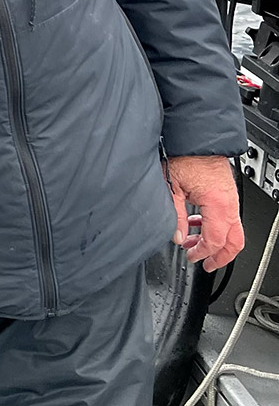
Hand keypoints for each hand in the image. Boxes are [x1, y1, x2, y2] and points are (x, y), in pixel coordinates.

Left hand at [165, 154, 243, 272]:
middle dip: (220, 257)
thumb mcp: (172, 188)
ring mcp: (231, 200)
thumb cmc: (185, 157)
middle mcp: (230, 204)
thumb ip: (175, 216)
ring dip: (215, 242)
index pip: (215, 240)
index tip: (192, 258)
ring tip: (194, 244)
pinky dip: (214, 227)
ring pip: (233, 232)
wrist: (196, 141)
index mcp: (218, 204)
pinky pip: (227, 219)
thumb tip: (177, 237)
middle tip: (204, 263)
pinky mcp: (227, 195)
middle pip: (234, 242)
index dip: (203, 253)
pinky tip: (196, 224)